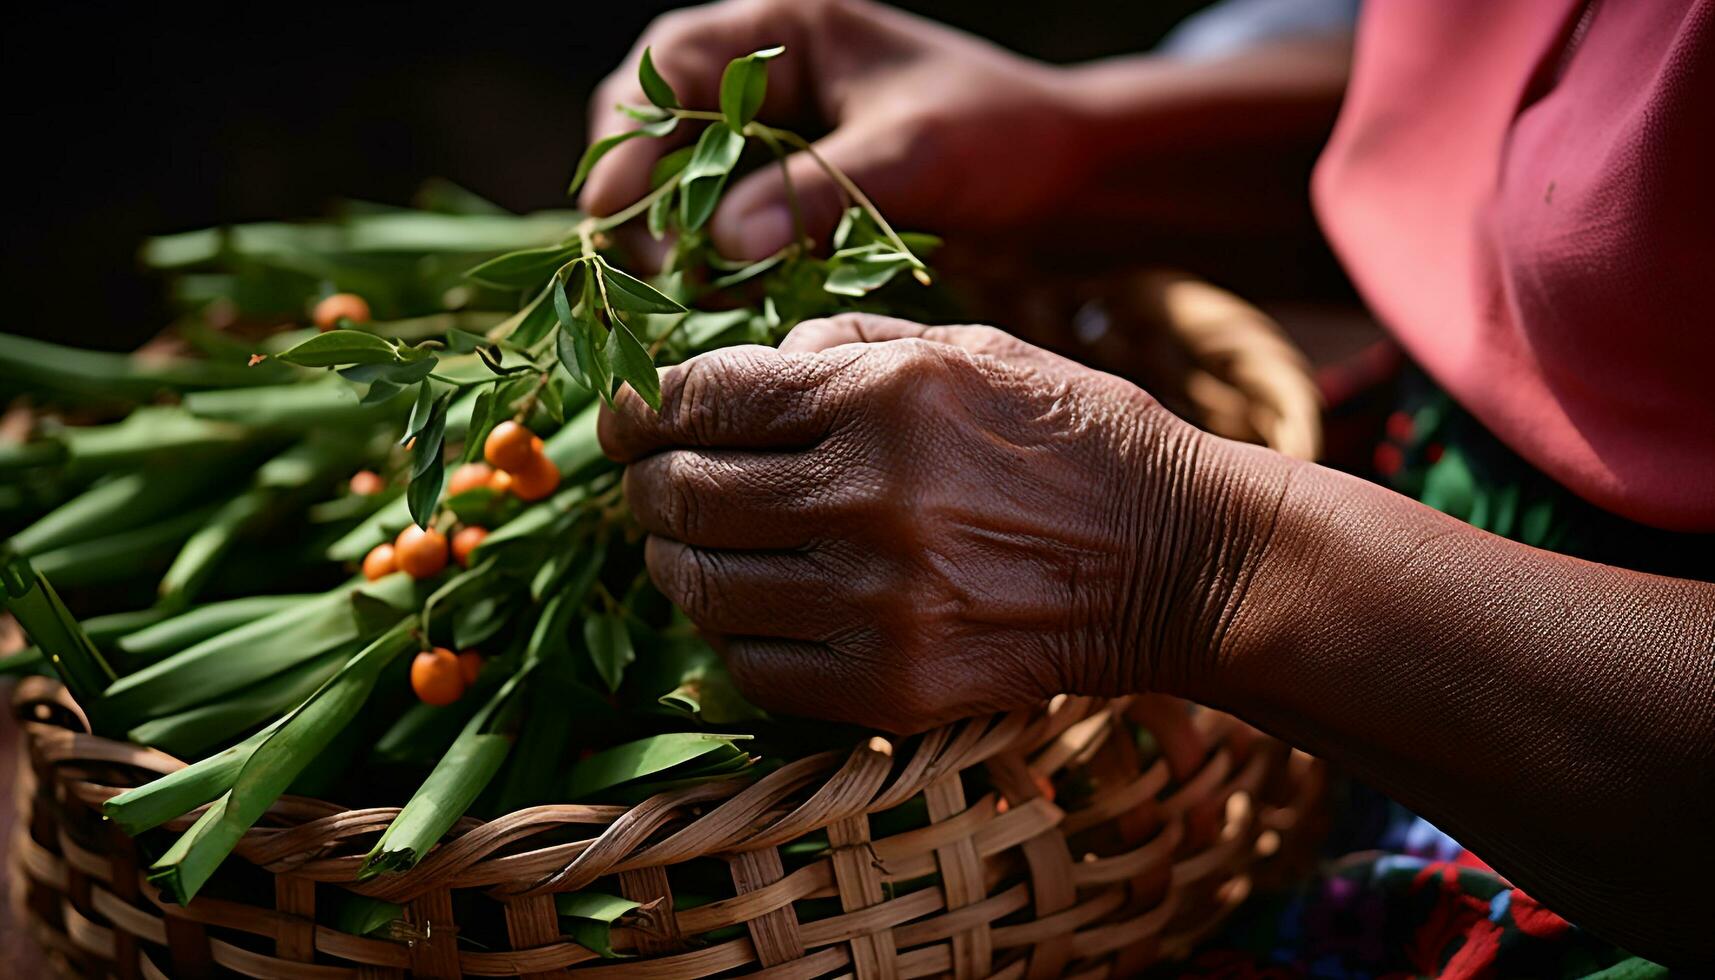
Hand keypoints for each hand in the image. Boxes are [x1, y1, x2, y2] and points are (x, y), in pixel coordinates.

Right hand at [580, 0, 1084, 259]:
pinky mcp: (801, 193)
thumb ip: (817, 193)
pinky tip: (718, 305)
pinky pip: (732, 223)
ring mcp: (783, 137)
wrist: (1077, 182)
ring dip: (673, 235)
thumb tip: (719, 245)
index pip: (672, 65)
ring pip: (688, 179)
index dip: (633, 136)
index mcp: (790, 32)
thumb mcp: (914, 157)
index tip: (617, 212)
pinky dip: (718, 262)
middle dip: (640, 194)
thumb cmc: (1006, 140)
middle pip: (659, 122)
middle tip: (641, 269)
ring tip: (672, 297)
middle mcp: (773, 78)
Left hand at [599, 313, 1235, 732]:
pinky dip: (733, 636)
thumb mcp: (969, 349)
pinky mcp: (890, 687)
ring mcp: (878, 603)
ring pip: (703, 588)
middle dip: (645, 485)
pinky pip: (753, 667)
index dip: (643, 407)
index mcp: (885, 397)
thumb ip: (847, 343)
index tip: (627, 417)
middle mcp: (871, 498)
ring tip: (684, 546)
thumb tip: (749, 365)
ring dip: (673, 563)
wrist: (1175, 560)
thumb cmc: (1071, 440)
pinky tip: (754, 607)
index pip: (704, 400)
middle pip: (686, 495)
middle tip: (648, 483)